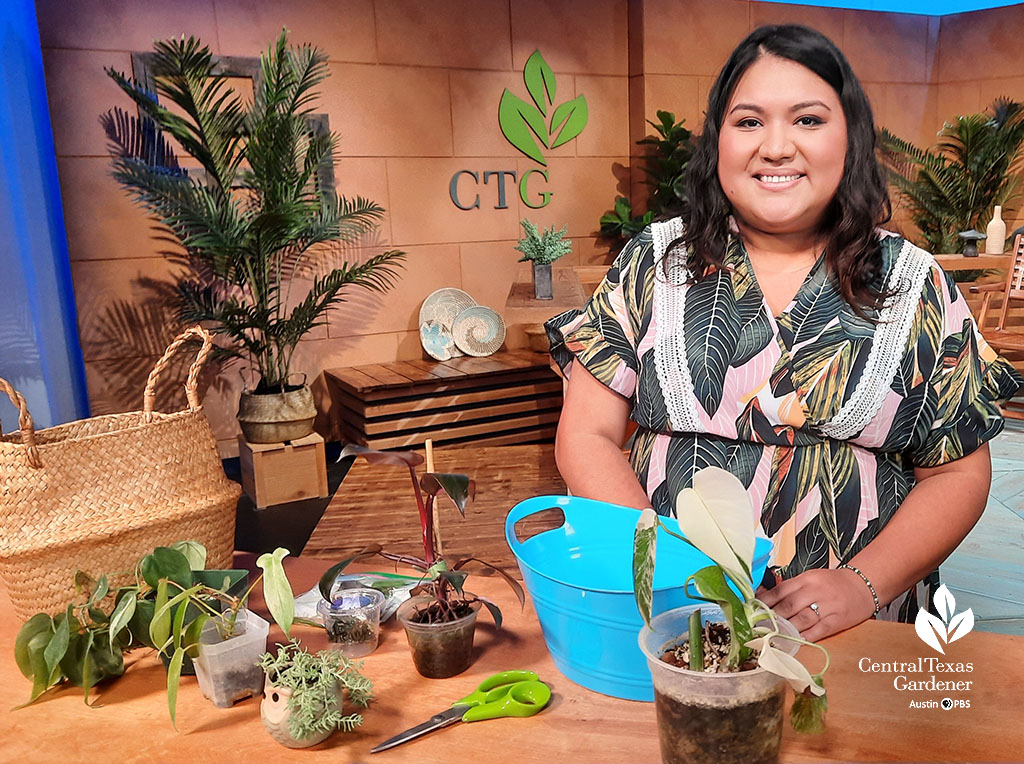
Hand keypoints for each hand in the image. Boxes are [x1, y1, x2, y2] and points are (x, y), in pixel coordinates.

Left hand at [756, 567, 876, 641]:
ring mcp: (828, 606)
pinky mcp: (838, 620)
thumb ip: (790, 588)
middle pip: (789, 605)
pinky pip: (820, 630)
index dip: (765, 602)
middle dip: (772, 617)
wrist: (863, 585)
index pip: (780, 591)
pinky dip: (806, 637)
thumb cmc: (832, 583)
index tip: (753, 611)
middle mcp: (816, 591)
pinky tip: (795, 642)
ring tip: (773, 636)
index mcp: (806, 579)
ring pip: (802, 619)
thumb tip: (763, 596)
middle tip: (759, 627)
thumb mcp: (810, 578)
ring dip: (786, 629)